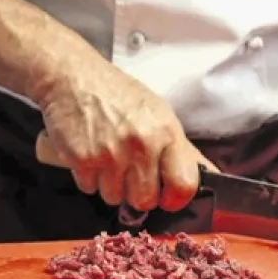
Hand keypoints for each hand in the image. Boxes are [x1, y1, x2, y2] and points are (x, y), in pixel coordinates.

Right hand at [33, 62, 216, 212]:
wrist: (71, 77)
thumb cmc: (116, 94)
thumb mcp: (157, 113)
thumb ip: (179, 148)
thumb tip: (206, 174)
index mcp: (165, 132)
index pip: (184, 184)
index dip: (175, 198)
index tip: (167, 197)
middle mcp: (141, 145)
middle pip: (145, 200)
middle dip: (137, 193)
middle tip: (129, 173)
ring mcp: (110, 155)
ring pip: (115, 198)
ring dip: (110, 185)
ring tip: (106, 157)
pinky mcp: (82, 160)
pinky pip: (89, 189)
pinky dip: (88, 177)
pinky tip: (90, 154)